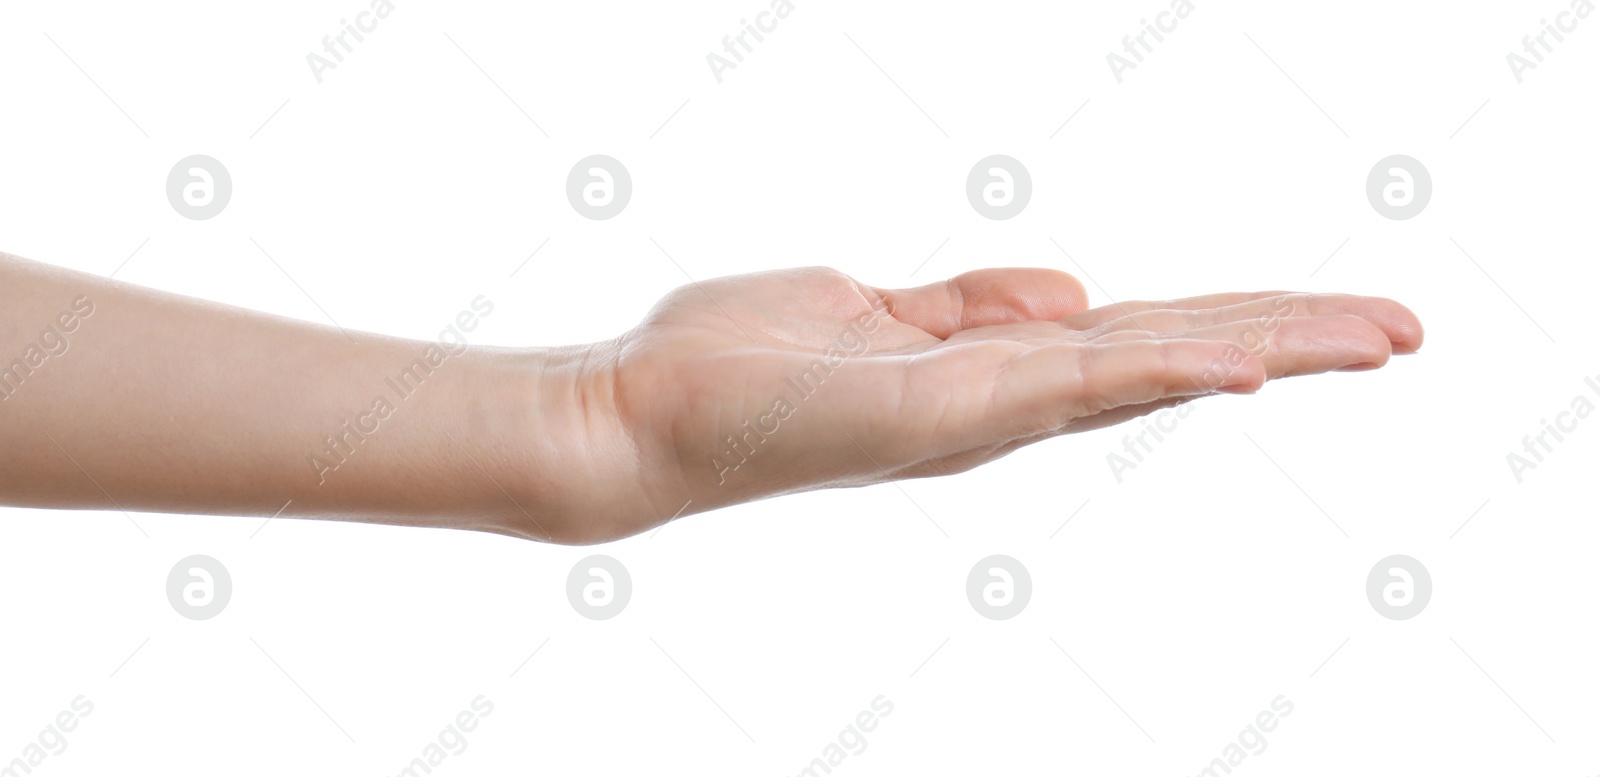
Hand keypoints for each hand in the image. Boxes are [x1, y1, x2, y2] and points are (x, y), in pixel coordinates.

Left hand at [555, 267, 1422, 541]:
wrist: (642, 413)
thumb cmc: (740, 362)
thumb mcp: (872, 307)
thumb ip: (972, 303)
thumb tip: (1075, 292)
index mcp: (988, 373)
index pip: (1138, 341)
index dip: (1238, 327)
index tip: (1328, 321)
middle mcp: (1002, 404)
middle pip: (1172, 358)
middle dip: (1292, 342)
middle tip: (1407, 331)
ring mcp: (982, 413)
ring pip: (1153, 371)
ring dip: (1271, 350)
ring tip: (1381, 339)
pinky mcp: (944, 409)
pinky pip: (1075, 381)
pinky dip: (1166, 369)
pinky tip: (1251, 363)